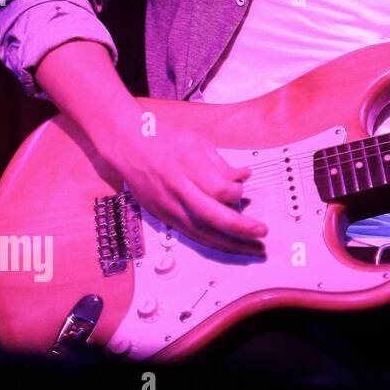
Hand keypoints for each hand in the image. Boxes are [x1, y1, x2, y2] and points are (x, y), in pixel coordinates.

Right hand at [106, 126, 265, 254]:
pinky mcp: (163, 216)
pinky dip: (211, 242)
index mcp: (187, 166)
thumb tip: (242, 177)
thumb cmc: (164, 141)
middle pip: (212, 215)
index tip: (242, 185)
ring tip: (251, 248)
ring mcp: (168, 206)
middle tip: (261, 232)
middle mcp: (177, 189)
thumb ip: (221, 164)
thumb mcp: (198, 143)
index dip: (236, 191)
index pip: (219, 189)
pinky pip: (191, 235)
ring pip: (202, 232)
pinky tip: (228, 246)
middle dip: (241, 227)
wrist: (128, 147)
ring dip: (230, 243)